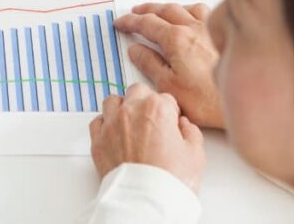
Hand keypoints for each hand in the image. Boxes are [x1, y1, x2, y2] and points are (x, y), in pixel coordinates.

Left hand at [90, 83, 204, 192]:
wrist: (146, 201)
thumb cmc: (169, 180)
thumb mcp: (195, 155)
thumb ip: (191, 133)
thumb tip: (185, 126)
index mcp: (157, 109)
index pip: (166, 99)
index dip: (171, 112)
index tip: (171, 123)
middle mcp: (131, 111)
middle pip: (137, 92)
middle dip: (146, 102)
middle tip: (153, 120)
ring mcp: (111, 124)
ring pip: (113, 101)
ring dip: (122, 108)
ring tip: (131, 123)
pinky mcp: (98, 140)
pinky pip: (97, 122)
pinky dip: (105, 124)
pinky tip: (115, 134)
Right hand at [115, 3, 223, 129]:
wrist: (250, 97)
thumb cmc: (210, 99)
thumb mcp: (169, 86)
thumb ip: (150, 64)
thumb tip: (136, 50)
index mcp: (176, 39)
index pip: (146, 24)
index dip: (130, 22)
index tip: (120, 23)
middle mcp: (193, 28)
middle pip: (164, 10)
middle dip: (146, 10)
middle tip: (134, 13)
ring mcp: (211, 29)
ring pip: (185, 7)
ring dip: (169, 7)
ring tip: (161, 11)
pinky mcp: (226, 35)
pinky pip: (205, 12)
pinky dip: (192, 10)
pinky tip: (194, 17)